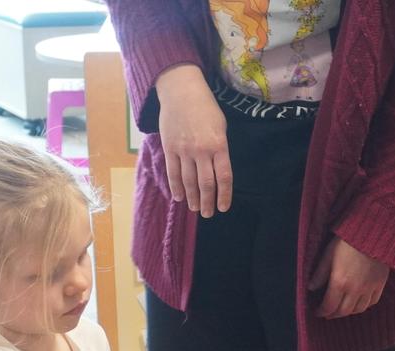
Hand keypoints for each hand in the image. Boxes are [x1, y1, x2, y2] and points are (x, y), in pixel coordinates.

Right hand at [155, 64, 231, 217]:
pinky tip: (179, 197)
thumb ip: (220, 150)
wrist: (181, 91)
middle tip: (208, 213)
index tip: (223, 208)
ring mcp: (184, 150)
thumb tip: (218, 172)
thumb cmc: (205, 108)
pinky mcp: (170, 148)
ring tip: (194, 208)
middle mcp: (202, 151)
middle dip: (207, 202)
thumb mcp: (221, 127)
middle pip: (206, 184)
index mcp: (219, 145)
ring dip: (192, 198)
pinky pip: (173, 173)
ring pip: (189, 181)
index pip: (224, 177)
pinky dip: (176, 187)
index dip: (224, 195)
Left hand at [307, 238, 390, 318]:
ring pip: (359, 309)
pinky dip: (365, 305)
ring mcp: (369, 288)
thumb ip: (319, 274)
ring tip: (342, 308)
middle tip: (328, 313)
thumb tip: (311, 288)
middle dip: (334, 315)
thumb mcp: (328, 255)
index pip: (329, 306)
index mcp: (339, 282)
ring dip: (349, 312)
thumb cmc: (346, 242)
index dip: (321, 312)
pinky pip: (373, 301)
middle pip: (344, 311)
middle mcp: (355, 289)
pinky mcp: (380, 283)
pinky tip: (359, 302)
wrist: (371, 232)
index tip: (317, 312)